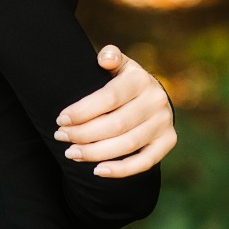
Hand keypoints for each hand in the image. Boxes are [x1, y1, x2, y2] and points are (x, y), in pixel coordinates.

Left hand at [52, 46, 176, 177]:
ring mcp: (164, 122)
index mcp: (140, 79)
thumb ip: (111, 57)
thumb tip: (105, 59)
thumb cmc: (124, 81)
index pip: (109, 98)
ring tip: (72, 153)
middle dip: (84, 134)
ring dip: (96, 152)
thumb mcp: (119, 64)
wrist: (152, 96)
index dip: (83, 111)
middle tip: (61, 137)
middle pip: (116, 124)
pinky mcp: (168, 141)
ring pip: (127, 144)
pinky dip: (121, 170)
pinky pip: (144, 161)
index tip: (60, 119)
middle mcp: (156, 100)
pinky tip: (97, 170)